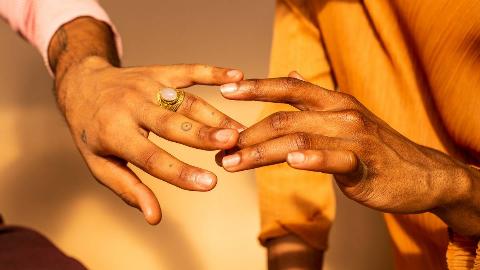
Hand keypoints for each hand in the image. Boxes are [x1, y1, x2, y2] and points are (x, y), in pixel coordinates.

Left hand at [58, 57, 244, 224]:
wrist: (82, 85)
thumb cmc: (92, 131)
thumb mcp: (100, 164)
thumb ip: (129, 189)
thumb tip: (154, 217)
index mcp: (114, 133)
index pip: (151, 157)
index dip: (180, 172)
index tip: (210, 184)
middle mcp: (131, 107)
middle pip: (171, 124)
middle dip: (202, 134)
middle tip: (232, 143)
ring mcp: (147, 86)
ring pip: (185, 101)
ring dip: (215, 114)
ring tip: (239, 131)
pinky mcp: (159, 73)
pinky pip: (188, 71)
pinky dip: (212, 72)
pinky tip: (236, 76)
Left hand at [218, 72, 479, 234]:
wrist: (421, 174)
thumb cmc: (375, 148)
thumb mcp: (344, 115)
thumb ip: (313, 100)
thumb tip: (289, 75)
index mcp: (332, 101)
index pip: (287, 88)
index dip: (255, 87)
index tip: (224, 89)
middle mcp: (341, 112)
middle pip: (284, 117)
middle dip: (247, 134)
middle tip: (219, 147)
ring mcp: (354, 137)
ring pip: (299, 139)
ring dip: (261, 152)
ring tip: (233, 162)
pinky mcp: (364, 164)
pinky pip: (335, 159)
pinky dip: (312, 159)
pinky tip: (291, 162)